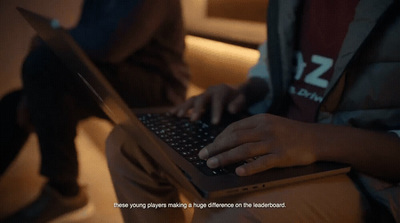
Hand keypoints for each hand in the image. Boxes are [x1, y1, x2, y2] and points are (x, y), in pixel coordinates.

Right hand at [170, 84, 245, 123]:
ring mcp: (201, 95)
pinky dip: (178, 108)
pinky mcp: (196, 100)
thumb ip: (238, 104)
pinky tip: (170, 114)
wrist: (232, 91)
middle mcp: (209, 91)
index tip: (215, 122)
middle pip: (201, 99)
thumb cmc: (238, 98)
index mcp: (221, 91)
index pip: (218, 101)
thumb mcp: (242, 99)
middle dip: (197, 109)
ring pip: (192, 100)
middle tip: (194, 120)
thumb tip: (232, 109)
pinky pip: (186, 103)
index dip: (216, 111)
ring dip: (185, 107)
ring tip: (179, 116)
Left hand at [198, 114, 317, 175]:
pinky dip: (249, 168)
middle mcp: (265, 129)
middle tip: (202, 155)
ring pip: (244, 150)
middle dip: (216, 147)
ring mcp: (273, 143)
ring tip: (212, 163)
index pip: (234, 128)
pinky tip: (238, 172)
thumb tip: (231, 138)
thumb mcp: (270, 123)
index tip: (209, 146)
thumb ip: (252, 128)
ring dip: (225, 157)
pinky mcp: (282, 156)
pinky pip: (262, 162)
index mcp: (260, 120)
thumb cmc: (290, 132)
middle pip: (235, 138)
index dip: (219, 138)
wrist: (316, 138)